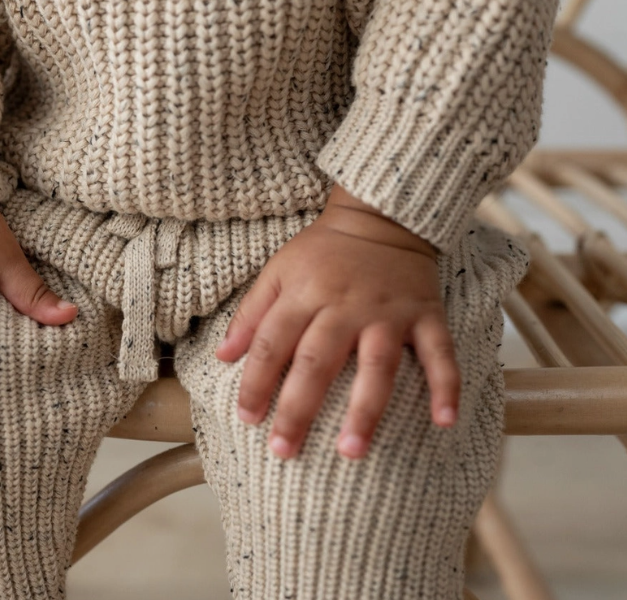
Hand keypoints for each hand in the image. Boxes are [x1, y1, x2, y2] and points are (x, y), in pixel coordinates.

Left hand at [215, 184, 458, 459]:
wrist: (382, 216)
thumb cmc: (322, 252)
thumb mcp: (277, 271)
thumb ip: (250, 314)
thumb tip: (222, 357)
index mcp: (303, 294)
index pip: (271, 344)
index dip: (256, 382)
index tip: (247, 419)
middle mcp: (345, 306)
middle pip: (317, 362)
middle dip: (298, 409)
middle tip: (284, 452)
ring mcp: (388, 313)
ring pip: (376, 366)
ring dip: (365, 411)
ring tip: (351, 451)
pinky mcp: (426, 316)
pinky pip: (440, 354)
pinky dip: (445, 387)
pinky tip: (444, 422)